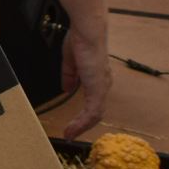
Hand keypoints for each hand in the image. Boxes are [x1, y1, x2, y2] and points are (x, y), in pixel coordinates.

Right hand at [53, 16, 111, 139]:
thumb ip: (70, 76)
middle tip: (70, 133)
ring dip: (81, 126)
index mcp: (96, 79)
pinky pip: (92, 112)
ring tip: (69, 134)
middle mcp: (102, 85)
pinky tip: (72, 128)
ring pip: (94, 115)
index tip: (72, 123)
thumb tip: (66, 88)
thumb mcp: (71, 62)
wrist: (87, 34)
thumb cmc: (80, 41)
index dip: (83, 114)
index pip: (92, 102)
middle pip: (95, 112)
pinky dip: (82, 122)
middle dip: (82, 125)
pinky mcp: (98, 89)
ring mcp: (101, 88)